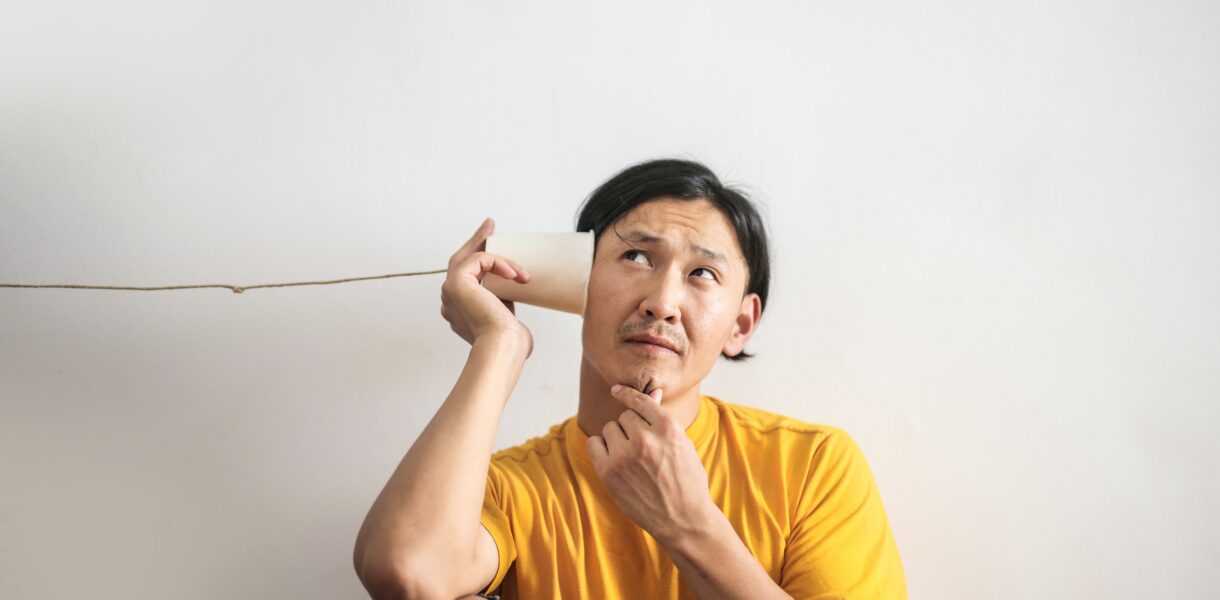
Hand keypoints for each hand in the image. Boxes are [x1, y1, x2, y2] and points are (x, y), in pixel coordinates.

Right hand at [439, 217, 533, 355]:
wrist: (502, 347)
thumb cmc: (509, 342)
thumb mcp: (506, 317)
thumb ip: (503, 302)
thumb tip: (514, 289)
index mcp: (459, 311)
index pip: (465, 279)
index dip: (478, 260)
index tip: (491, 242)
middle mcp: (449, 301)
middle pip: (460, 261)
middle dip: (476, 242)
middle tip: (490, 225)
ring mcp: (449, 291)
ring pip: (469, 259)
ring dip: (497, 255)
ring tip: (518, 268)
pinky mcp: (456, 282)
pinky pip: (479, 260)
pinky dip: (499, 263)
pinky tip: (515, 274)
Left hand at [586, 384, 717, 544]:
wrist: (684, 520)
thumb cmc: (687, 480)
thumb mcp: (682, 444)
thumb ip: (662, 419)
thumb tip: (653, 391)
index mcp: (668, 428)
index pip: (640, 400)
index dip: (626, 394)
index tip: (616, 390)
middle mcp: (645, 439)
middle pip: (624, 416)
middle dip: (631, 428)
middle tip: (643, 448)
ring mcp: (625, 456)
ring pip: (610, 428)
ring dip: (617, 438)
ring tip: (632, 457)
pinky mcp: (609, 472)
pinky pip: (594, 443)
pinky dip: (601, 448)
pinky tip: (613, 459)